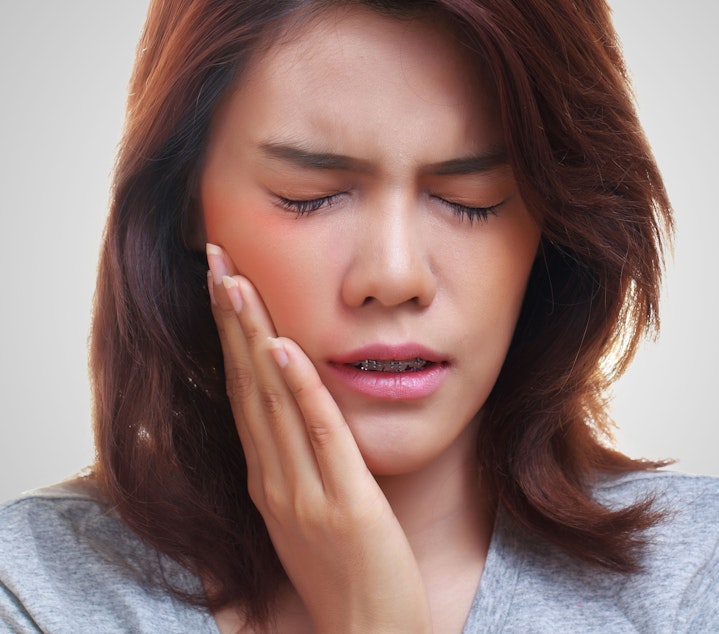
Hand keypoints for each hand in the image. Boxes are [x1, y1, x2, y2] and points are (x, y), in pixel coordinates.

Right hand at [206, 243, 431, 632]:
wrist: (367, 633)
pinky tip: (283, 350)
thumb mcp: (311, 513)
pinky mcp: (343, 503)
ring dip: (252, 337)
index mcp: (268, 477)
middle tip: (215, 257)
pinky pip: (318, 436)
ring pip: (270, 401)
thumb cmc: (345, 574)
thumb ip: (299, 466)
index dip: (230, 336)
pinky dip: (298, 390)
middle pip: (245, 384)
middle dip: (230, 318)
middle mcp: (274, 479)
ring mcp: (303, 491)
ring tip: (236, 282)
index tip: (223, 282)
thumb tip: (292, 422)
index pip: (242, 392)